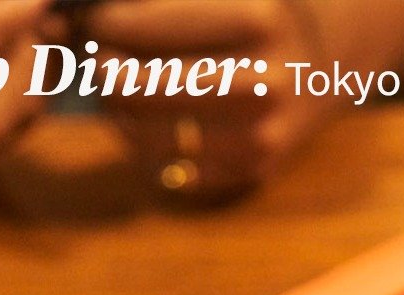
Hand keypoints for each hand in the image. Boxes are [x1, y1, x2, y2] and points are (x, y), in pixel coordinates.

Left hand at [78, 0, 328, 201]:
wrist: (330, 59)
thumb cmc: (261, 11)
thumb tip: (73, 16)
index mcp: (255, 18)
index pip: (138, 26)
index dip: (101, 23)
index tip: (93, 18)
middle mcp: (261, 82)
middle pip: (136, 85)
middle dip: (103, 69)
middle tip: (99, 56)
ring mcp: (259, 135)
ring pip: (147, 135)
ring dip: (116, 112)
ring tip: (116, 88)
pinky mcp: (254, 170)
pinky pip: (174, 169)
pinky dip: (145, 146)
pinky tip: (143, 121)